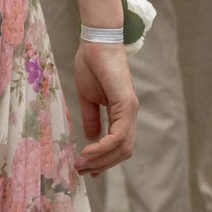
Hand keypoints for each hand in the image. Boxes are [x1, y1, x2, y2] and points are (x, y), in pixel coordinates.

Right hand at [73, 42, 137, 173]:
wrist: (96, 42)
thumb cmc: (91, 64)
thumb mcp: (88, 97)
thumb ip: (92, 118)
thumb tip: (91, 138)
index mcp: (122, 112)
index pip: (119, 145)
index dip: (105, 159)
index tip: (87, 168)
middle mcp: (130, 114)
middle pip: (123, 151)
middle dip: (102, 164)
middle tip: (81, 170)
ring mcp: (130, 109)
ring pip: (122, 147)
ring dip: (102, 159)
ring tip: (82, 163)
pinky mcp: (127, 103)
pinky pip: (119, 134)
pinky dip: (104, 146)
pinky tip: (89, 150)